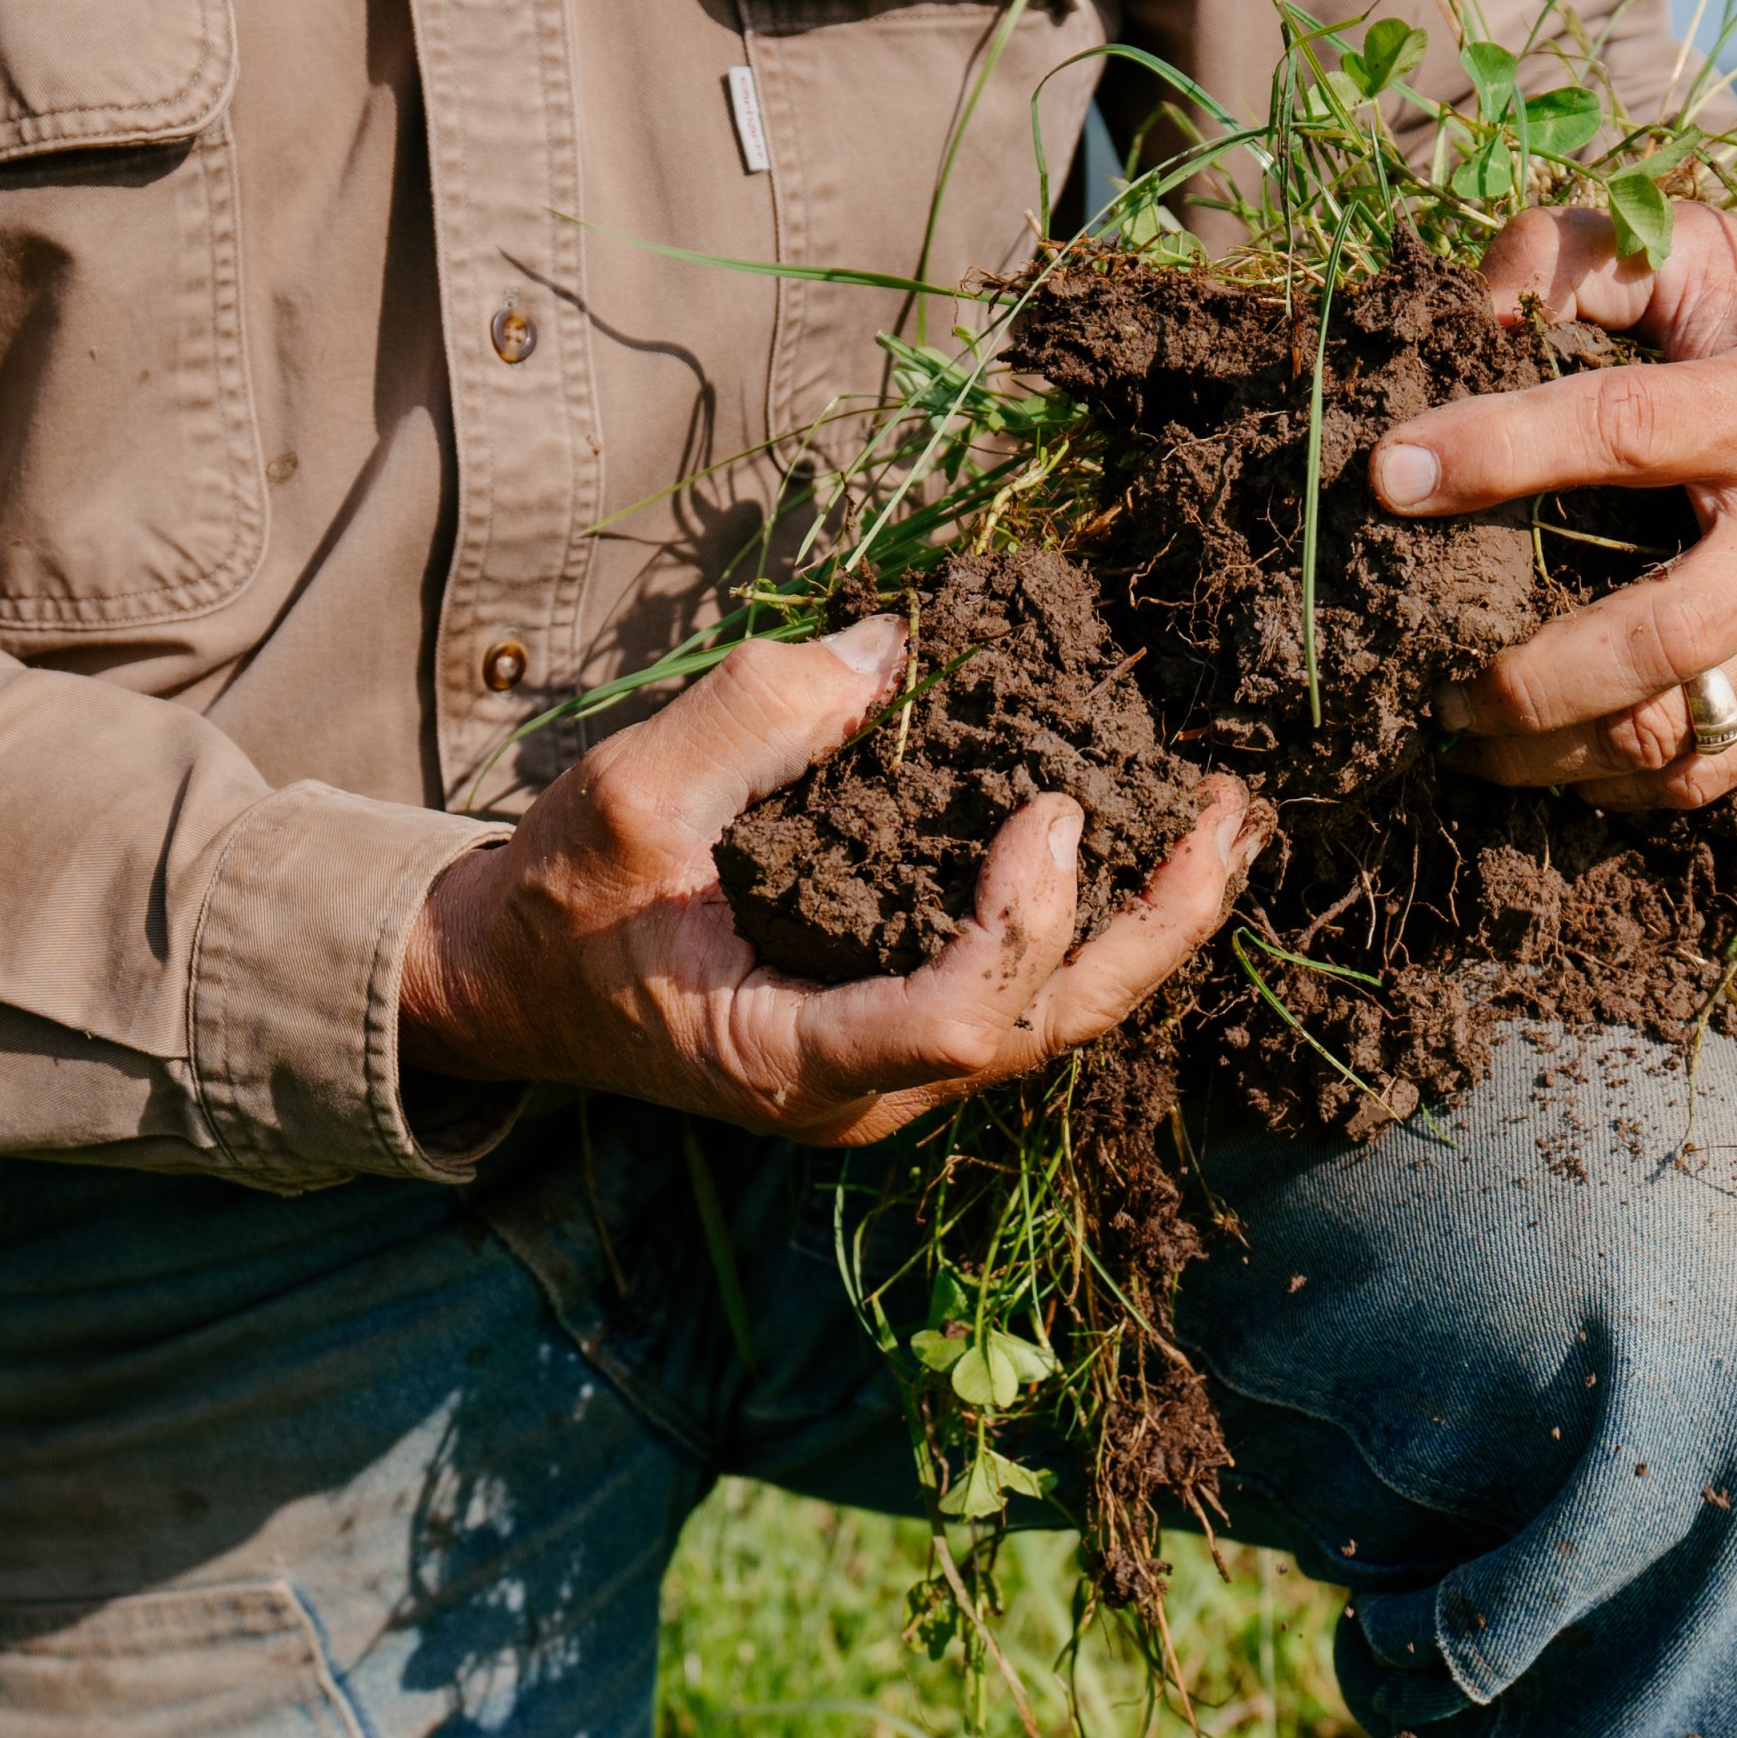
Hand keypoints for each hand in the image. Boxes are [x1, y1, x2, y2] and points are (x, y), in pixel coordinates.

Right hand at [397, 618, 1259, 1144]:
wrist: (513, 987)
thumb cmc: (559, 907)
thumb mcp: (622, 803)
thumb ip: (748, 721)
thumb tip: (893, 647)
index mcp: (794, 1061)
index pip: (958, 1023)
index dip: (1025, 921)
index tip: (1046, 806)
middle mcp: (868, 1090)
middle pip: (1051, 1029)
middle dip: (1152, 926)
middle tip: (1223, 816)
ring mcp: (894, 1071)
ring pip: (1057, 1018)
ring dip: (1148, 921)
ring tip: (1219, 819)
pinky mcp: (902, 1031)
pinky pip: (1027, 988)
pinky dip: (1095, 916)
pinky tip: (1142, 838)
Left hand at [1367, 202, 1736, 813]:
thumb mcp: (1715, 255)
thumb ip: (1590, 255)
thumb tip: (1475, 301)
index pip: (1625, 431)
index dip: (1500, 452)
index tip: (1391, 474)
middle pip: (1657, 639)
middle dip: (1527, 679)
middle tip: (1428, 681)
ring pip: (1677, 731)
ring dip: (1550, 752)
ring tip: (1464, 736)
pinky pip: (1711, 774)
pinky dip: (1614, 784)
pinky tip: (1548, 760)